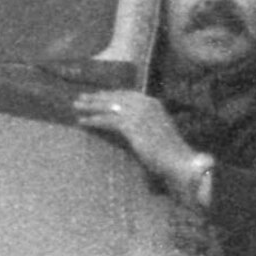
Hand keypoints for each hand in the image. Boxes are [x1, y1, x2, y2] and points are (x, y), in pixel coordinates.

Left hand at [73, 89, 199, 188]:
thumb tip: (129, 129)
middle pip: (115, 97)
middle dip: (97, 97)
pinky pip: (107, 120)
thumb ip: (144, 127)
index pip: (127, 95)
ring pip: (109, 106)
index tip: (97, 95)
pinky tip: (82, 122)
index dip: (110, 95)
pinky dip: (93, 120)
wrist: (179, 161)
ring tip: (76, 106)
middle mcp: (145, 104)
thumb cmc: (170, 153)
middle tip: (81, 98)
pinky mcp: (131, 125)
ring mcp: (138, 113)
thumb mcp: (156, 133)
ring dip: (91, 106)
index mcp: (153, 104)